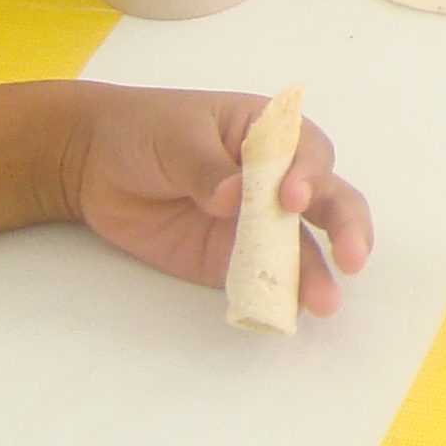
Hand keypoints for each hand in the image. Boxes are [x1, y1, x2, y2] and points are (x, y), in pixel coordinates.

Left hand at [69, 87, 374, 316]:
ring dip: (318, 273)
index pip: (307, 152)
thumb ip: (206, 166)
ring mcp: (257, 224)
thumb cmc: (144, 131)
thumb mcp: (175, 136)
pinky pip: (262, 279)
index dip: (309, 174)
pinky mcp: (232, 260)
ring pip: (302, 248)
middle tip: (352, 255)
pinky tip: (288, 314)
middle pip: (327, 201)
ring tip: (325, 302)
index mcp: (268, 135)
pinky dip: (278, 297)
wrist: (93, 166)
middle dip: (346, 226)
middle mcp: (275, 180)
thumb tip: (231, 197)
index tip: (290, 198)